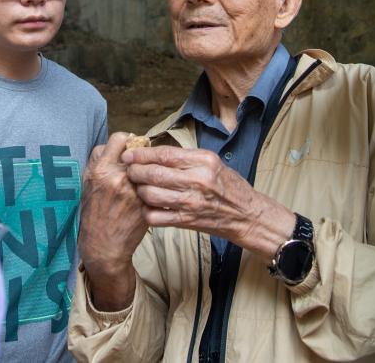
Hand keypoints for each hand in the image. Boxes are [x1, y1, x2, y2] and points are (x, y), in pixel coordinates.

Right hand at [78, 132, 147, 310]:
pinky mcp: (148, 203)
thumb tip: (114, 145)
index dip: (125, 141)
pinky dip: (155, 186)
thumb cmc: (93, 213)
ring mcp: (136, 191)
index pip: (121, 138)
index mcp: (102, 170)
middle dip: (139, 156)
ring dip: (149, 170)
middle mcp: (119, 178)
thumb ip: (99, 161)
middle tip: (138, 165)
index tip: (128, 148)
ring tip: (144, 179)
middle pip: (139, 151)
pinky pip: (156, 185)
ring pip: (150, 167)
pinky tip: (149, 193)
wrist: (104, 246)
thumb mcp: (87, 183)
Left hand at [122, 145, 294, 263]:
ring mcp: (192, 202)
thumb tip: (155, 152)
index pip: (165, 154)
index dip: (142, 154)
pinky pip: (156, 216)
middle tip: (128, 170)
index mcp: (204, 161)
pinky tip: (147, 206)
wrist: (246, 215)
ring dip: (138, 191)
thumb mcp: (212, 163)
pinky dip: (146, 211)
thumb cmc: (228, 186)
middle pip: (154, 173)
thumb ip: (186, 158)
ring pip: (151, 195)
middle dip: (135, 171)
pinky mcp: (188, 221)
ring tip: (136, 187)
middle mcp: (198, 180)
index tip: (129, 153)